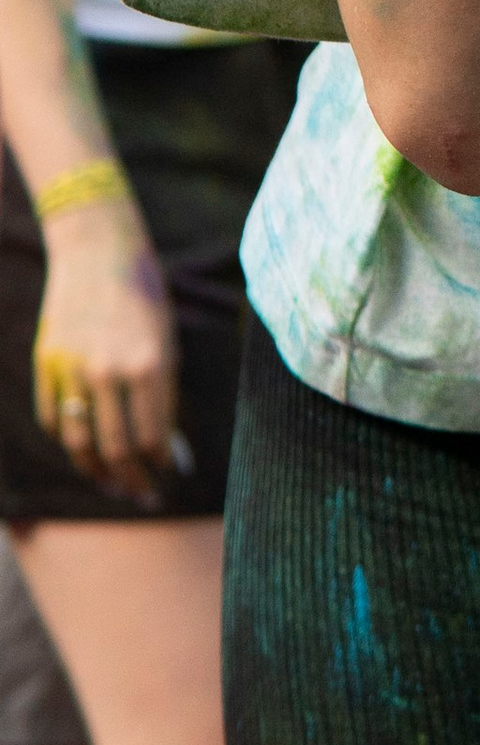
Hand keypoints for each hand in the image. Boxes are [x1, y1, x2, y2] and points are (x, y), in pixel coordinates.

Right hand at [35, 192, 178, 498]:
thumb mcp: (166, 342)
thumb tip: (168, 451)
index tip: (168, 477)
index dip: (161, 466)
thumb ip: (164, 395)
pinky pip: (54, 419)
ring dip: (97, 472)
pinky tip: (85, 450)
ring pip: (79, 442)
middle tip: (144, 494)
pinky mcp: (46, 365)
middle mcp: (109, 371)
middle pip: (117, 449)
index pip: (153, 438)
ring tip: (113, 484)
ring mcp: (72, 369)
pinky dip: (68, 441)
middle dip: (133, 480)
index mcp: (149, 364)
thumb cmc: (144, 298)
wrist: (98, 251)